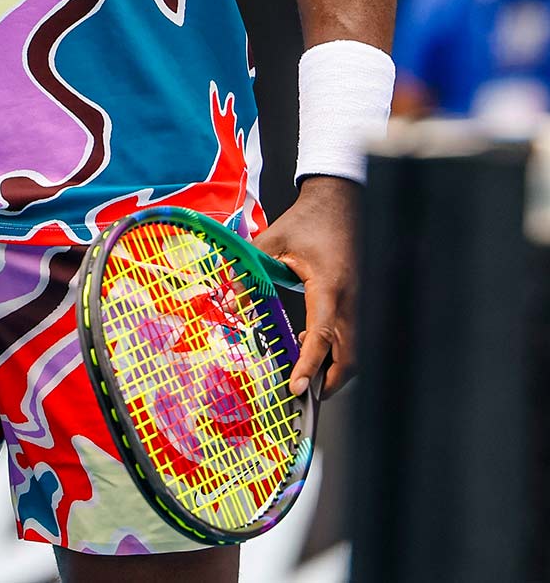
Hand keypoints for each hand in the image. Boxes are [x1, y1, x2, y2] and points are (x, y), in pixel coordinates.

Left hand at [252, 175, 358, 398]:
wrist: (339, 199)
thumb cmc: (308, 219)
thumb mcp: (272, 240)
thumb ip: (251, 271)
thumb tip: (230, 302)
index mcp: (328, 285)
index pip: (322, 335)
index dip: (309, 366)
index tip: (296, 388)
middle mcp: (352, 298)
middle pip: (350, 355)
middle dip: (329, 381)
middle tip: (304, 393)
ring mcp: (362, 299)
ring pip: (357, 349)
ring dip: (336, 366)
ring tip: (307, 368)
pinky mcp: (364, 297)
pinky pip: (357, 334)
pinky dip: (341, 349)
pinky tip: (317, 343)